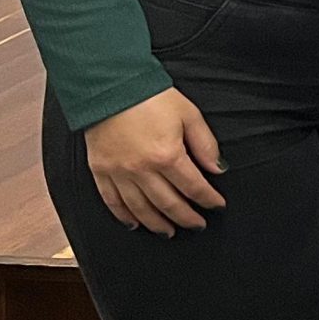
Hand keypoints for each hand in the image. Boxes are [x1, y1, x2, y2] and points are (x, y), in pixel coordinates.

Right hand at [84, 88, 225, 235]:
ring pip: (141, 209)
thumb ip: (205, 144)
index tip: (217, 206)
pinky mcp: (101, 172)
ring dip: (158, 224)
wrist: (111, 86)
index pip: (194, 187)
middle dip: (186, 218)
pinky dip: (124, 216)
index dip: (208, 199)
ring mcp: (119, 173)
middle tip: (197, 225)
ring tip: (170, 232)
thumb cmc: (153, 97)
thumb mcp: (189, 114)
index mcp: (167, 155)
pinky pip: (113, 202)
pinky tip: (135, 224)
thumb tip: (217, 169)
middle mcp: (142, 170)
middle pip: (168, 204)